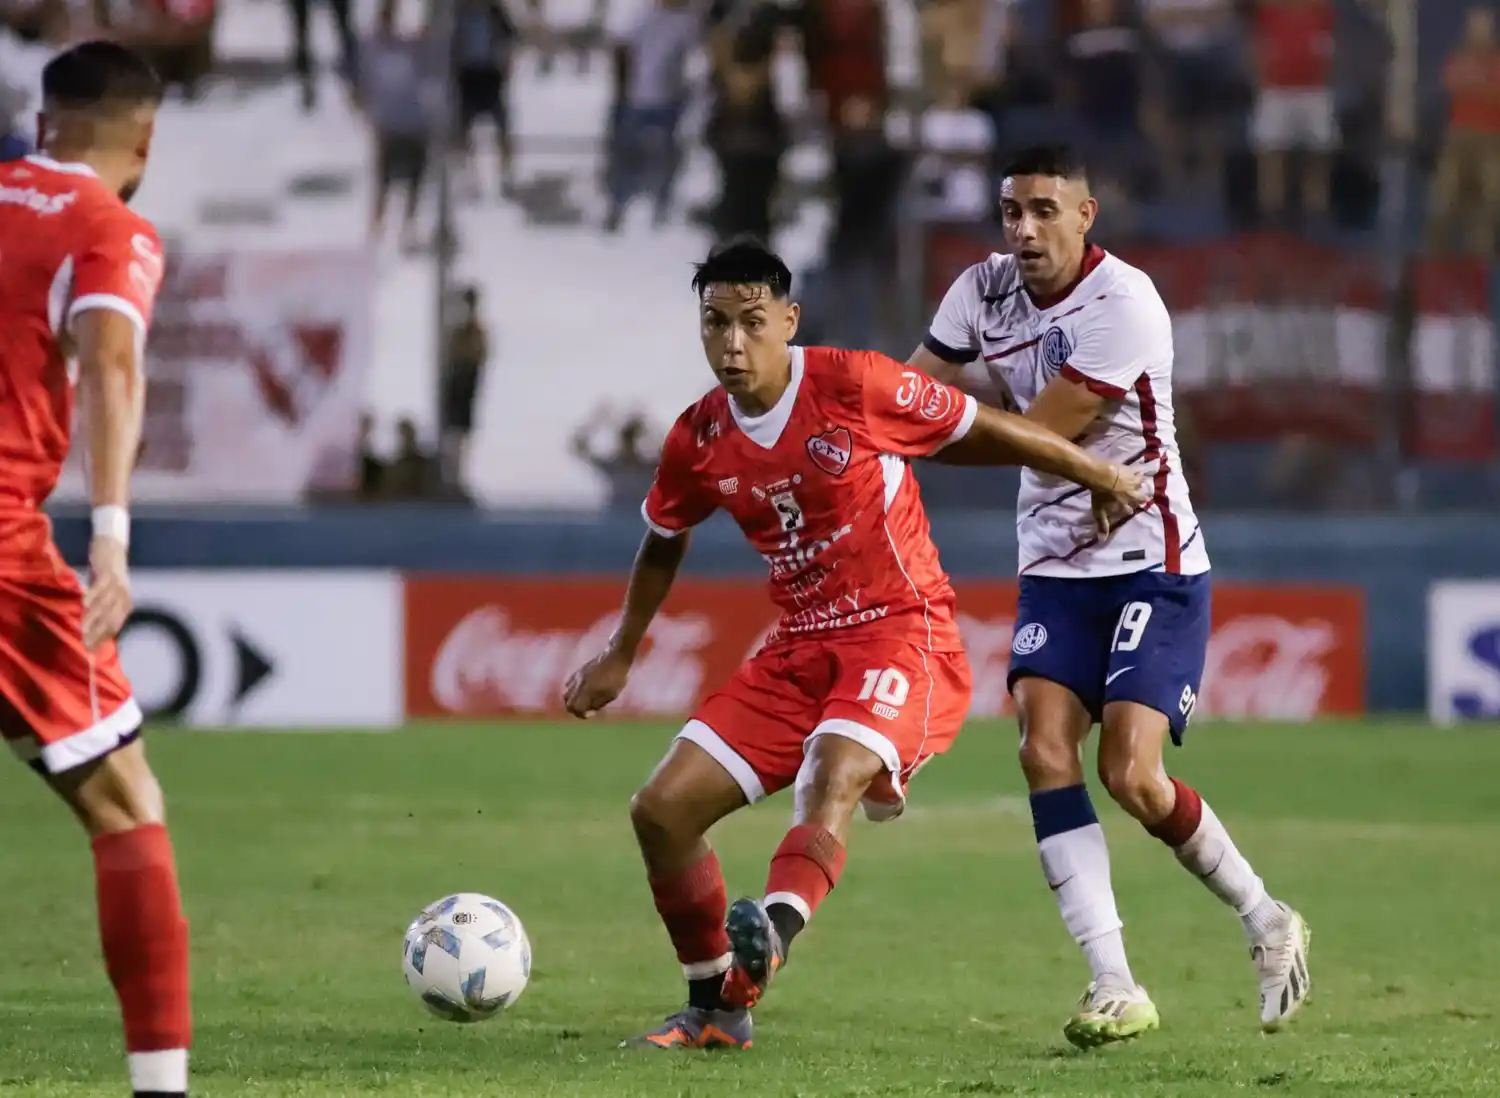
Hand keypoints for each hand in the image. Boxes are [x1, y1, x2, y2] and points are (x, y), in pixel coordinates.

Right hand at [82, 536, 131, 650]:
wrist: (111, 549)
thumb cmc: (105, 577)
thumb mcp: (106, 596)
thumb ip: (100, 612)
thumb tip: (90, 631)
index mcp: (125, 605)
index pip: (114, 627)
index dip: (102, 639)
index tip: (89, 649)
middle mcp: (124, 598)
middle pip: (111, 620)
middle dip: (98, 633)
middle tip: (85, 643)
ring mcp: (118, 586)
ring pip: (106, 606)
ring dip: (93, 619)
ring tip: (82, 629)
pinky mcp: (110, 574)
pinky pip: (101, 587)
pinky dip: (93, 596)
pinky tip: (84, 604)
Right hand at [563, 647, 632, 718]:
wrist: (616, 655)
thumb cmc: (617, 677)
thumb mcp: (611, 694)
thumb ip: (598, 704)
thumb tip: (589, 710)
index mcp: (586, 691)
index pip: (575, 708)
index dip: (582, 714)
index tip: (592, 713)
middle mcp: (578, 684)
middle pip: (567, 703)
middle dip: (575, 709)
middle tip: (588, 709)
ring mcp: (577, 677)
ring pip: (566, 694)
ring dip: (573, 700)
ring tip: (586, 700)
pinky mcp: (579, 671)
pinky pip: (569, 684)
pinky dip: (573, 691)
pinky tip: (585, 690)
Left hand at [1091, 465, 1150, 538]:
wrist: (1102, 477)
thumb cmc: (1100, 495)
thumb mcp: (1099, 512)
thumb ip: (1103, 525)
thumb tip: (1102, 540)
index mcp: (1126, 505)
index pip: (1130, 510)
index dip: (1129, 510)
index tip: (1128, 510)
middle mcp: (1133, 496)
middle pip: (1141, 498)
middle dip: (1141, 499)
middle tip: (1142, 497)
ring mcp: (1134, 484)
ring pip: (1141, 486)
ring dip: (1140, 486)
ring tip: (1139, 485)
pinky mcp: (1133, 473)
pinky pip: (1139, 474)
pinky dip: (1139, 474)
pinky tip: (1138, 473)